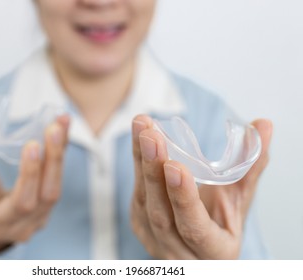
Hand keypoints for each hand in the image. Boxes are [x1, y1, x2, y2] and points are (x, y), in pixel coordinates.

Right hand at [0, 114, 69, 251]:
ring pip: (57, 186)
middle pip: (48, 194)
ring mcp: (41, 218)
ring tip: (62, 122)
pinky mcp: (50, 206)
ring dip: (60, 152)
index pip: (22, 202)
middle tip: (54, 128)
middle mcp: (25, 226)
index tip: (32, 144)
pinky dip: (61, 154)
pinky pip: (59, 179)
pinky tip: (63, 130)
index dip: (29, 174)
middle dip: (53, 159)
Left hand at [131, 115, 271, 258]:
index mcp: (211, 251)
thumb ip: (250, 166)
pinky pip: (136, 192)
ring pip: (143, 201)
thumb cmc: (223, 225)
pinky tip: (139, 136)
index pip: (194, 227)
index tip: (175, 165)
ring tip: (142, 126)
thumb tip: (263, 125)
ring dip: (141, 161)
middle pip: (160, 214)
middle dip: (154, 172)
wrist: (198, 246)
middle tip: (150, 135)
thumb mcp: (240, 201)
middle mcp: (177, 251)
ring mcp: (153, 239)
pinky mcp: (139, 223)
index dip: (184, 198)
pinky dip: (137, 163)